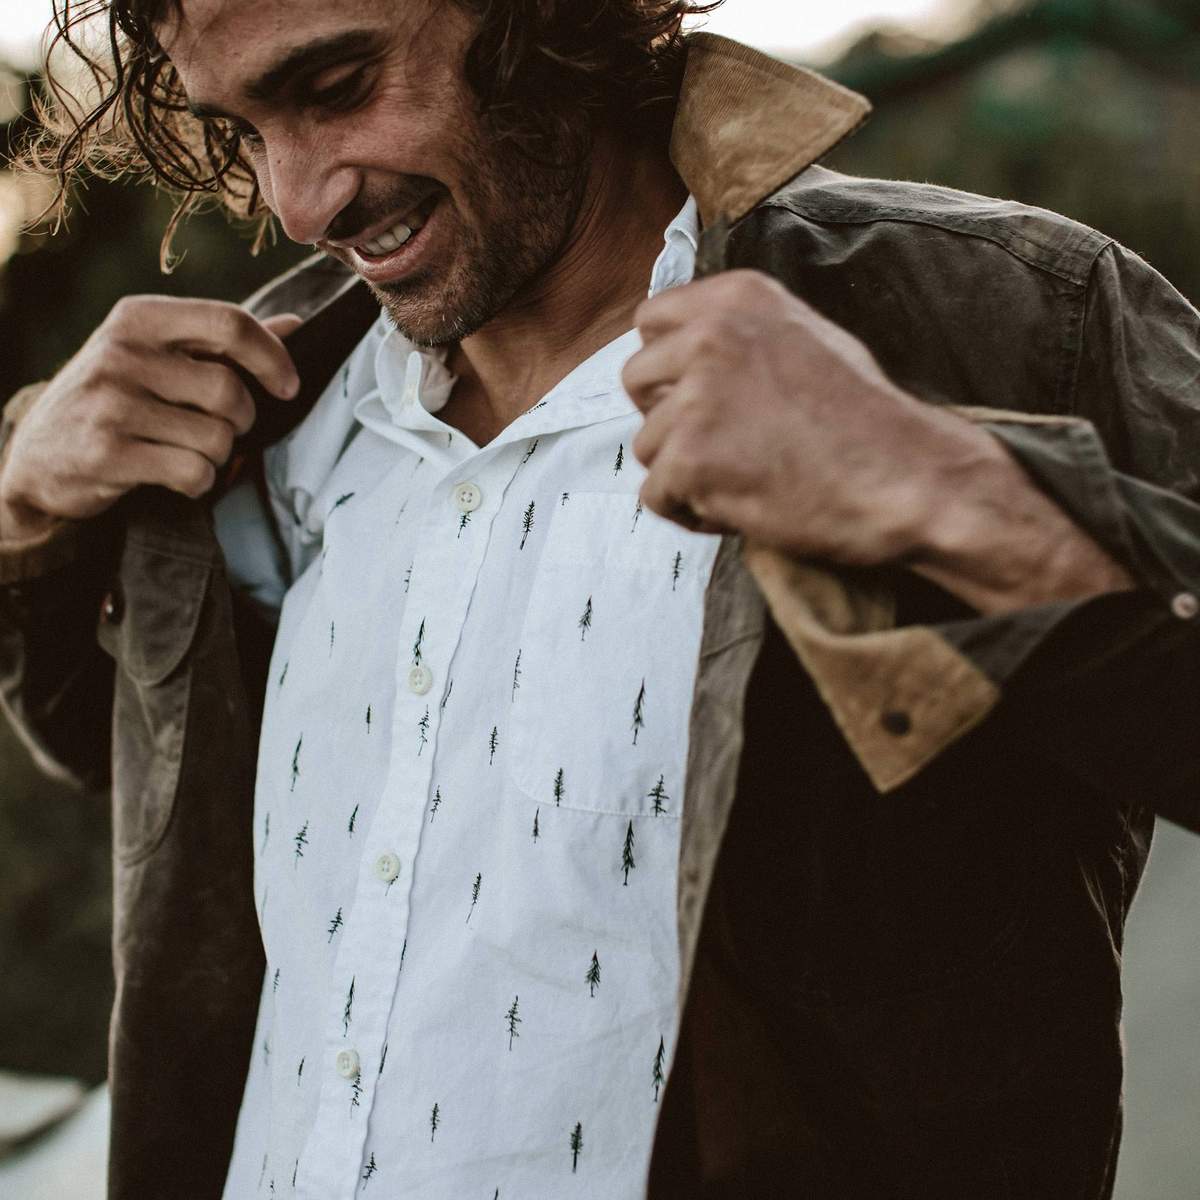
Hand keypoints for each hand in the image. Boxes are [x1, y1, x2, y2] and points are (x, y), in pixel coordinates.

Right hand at [0, 298, 301, 540]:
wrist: (39, 456)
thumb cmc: (115, 400)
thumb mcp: (158, 357)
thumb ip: (223, 343)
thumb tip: (296, 326)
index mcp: (139, 317)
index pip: (229, 323)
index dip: (273, 357)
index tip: (288, 387)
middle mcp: (121, 353)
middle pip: (229, 391)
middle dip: (242, 421)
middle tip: (223, 429)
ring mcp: (110, 404)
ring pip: (217, 438)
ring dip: (218, 456)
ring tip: (190, 451)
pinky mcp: (107, 453)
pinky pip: (194, 472)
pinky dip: (200, 482)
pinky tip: (178, 476)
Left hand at [624, 270, 988, 565]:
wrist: (907, 479)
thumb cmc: (866, 421)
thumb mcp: (807, 338)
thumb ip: (741, 337)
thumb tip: (683, 357)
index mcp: (737, 299)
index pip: (651, 320)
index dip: (665, 366)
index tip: (689, 394)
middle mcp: (710, 337)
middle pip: (635, 381)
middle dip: (665, 418)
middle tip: (715, 445)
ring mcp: (696, 398)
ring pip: (647, 446)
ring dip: (685, 473)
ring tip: (745, 481)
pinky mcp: (691, 458)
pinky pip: (656, 496)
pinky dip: (690, 512)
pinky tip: (738, 509)